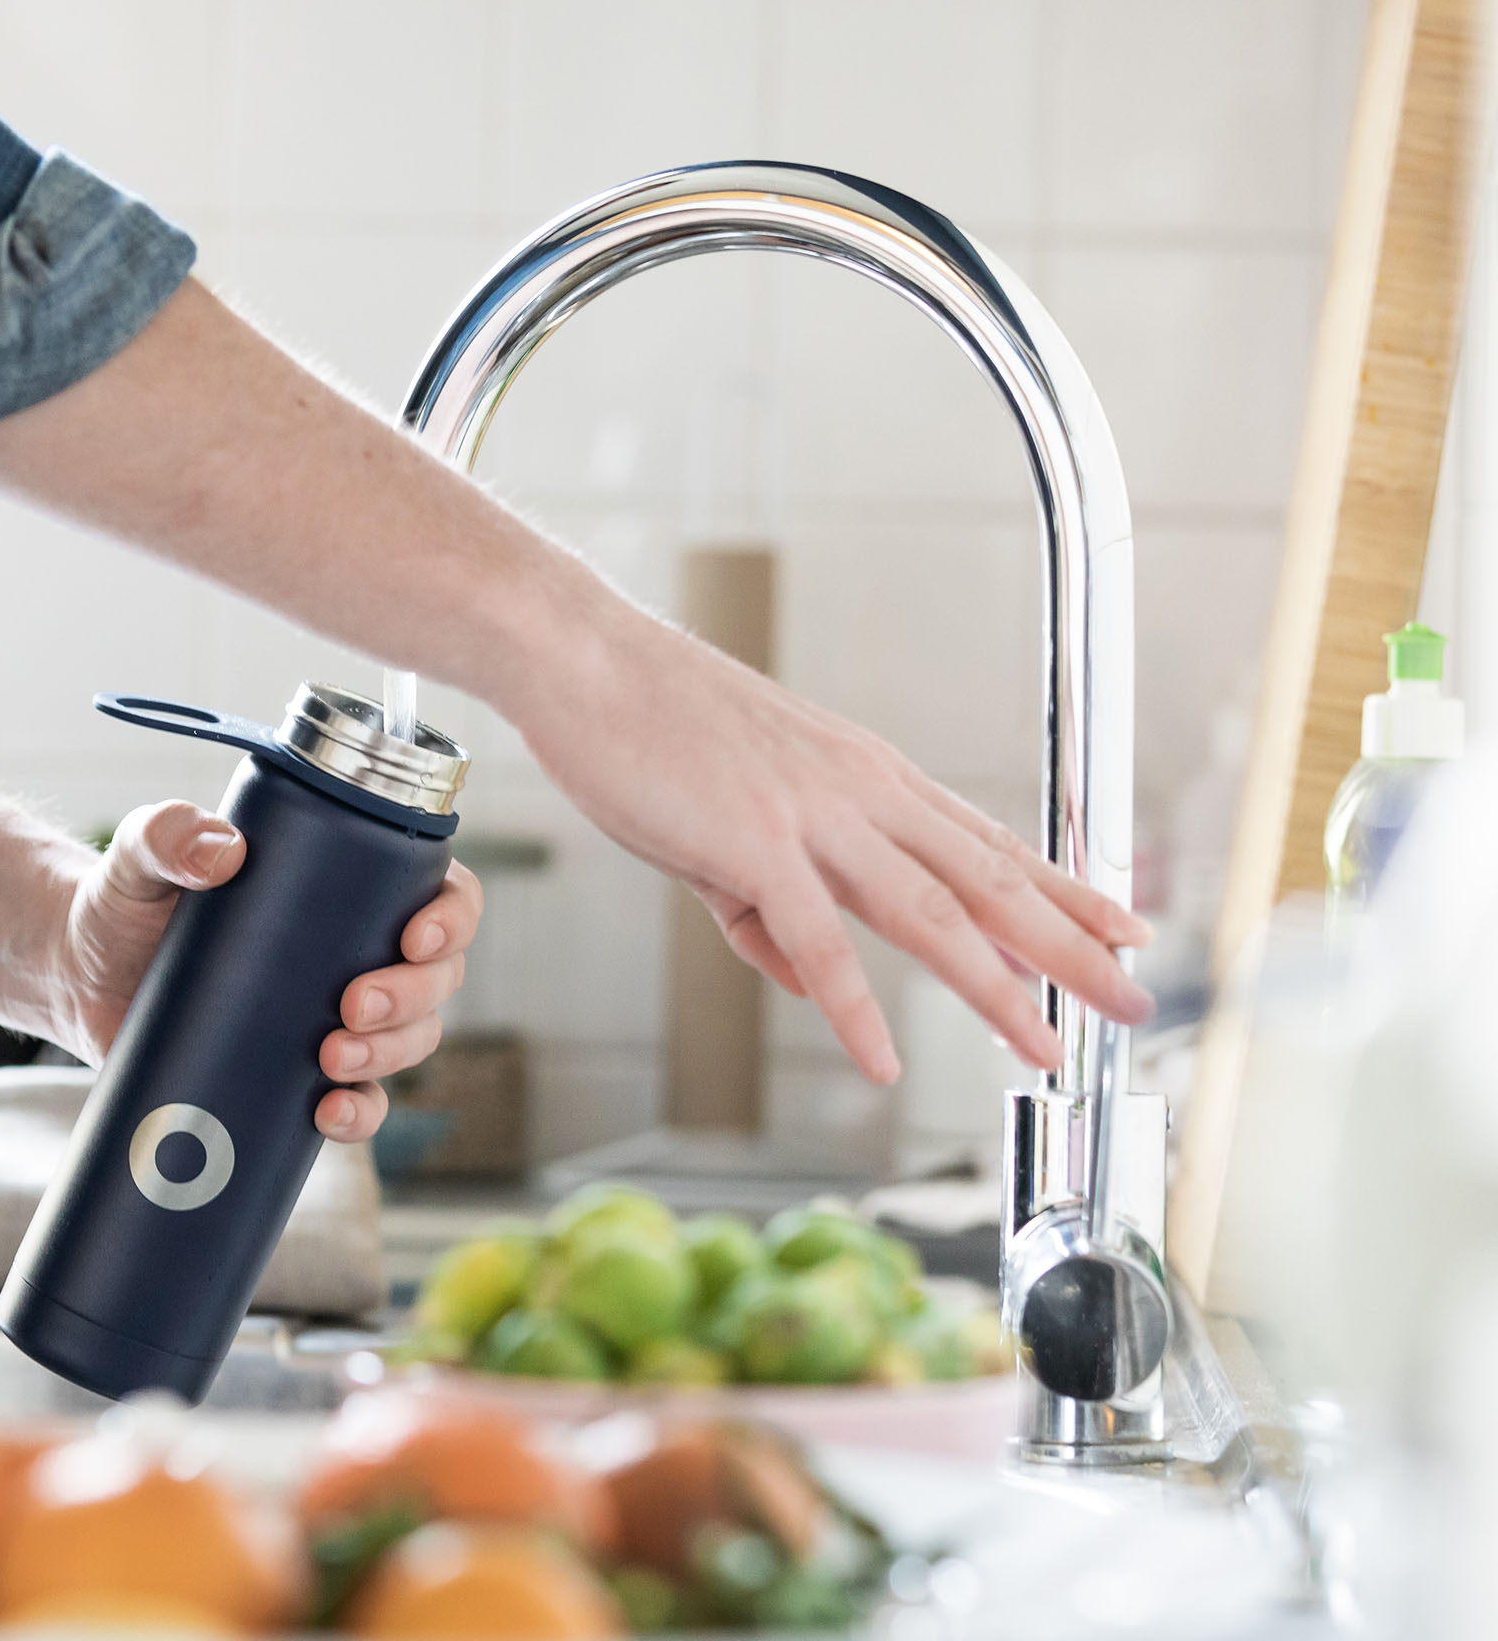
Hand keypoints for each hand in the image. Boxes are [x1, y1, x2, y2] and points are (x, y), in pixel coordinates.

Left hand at [45, 800, 482, 1143]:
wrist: (79, 975)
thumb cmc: (124, 900)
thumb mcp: (139, 855)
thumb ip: (166, 834)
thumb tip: (220, 851)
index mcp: (348, 886)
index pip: (440, 892)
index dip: (452, 918)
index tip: (414, 937)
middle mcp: (357, 952)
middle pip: (437, 979)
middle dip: (413, 997)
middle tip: (352, 1005)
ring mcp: (334, 1018)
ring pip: (411, 1042)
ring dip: (391, 1055)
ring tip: (330, 1059)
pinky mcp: (299, 1075)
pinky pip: (359, 1103)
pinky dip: (359, 1115)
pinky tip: (327, 1115)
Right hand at [514, 611, 1153, 1082]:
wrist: (586, 660)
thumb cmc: (647, 726)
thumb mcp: (725, 825)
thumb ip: (766, 908)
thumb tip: (801, 978)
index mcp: (865, 776)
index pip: (987, 841)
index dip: (1063, 889)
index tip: (1122, 925)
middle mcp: (861, 792)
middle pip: (990, 880)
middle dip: (1072, 946)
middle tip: (1136, 998)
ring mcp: (813, 815)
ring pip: (930, 914)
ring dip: (997, 988)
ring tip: (1045, 1048)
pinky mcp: (752, 843)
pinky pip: (817, 941)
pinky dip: (853, 1007)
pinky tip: (881, 1061)